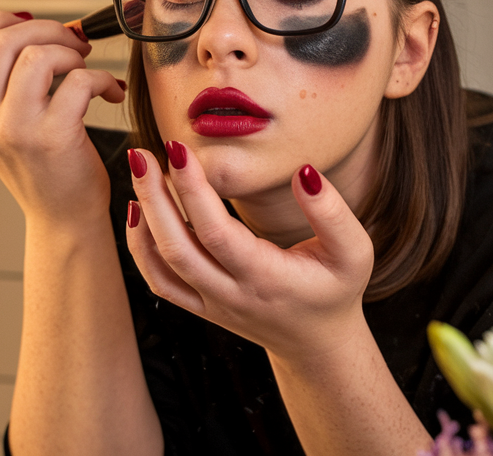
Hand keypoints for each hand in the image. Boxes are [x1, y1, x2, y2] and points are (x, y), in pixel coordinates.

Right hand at [0, 12, 124, 224]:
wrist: (62, 218)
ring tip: (84, 68)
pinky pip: (78, 80)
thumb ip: (2, 81)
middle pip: (3, 40)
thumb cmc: (42, 165)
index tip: (28, 25)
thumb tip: (27, 25)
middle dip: (47, 29)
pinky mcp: (53, 137)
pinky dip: (102, 78)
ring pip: (37, 55)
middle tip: (71, 44)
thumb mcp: (3, 124)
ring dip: (70, 52)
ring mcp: (15, 128)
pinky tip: (109, 91)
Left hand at [124, 142, 373, 359]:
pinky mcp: (199, 306)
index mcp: (266, 279)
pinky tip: (139, 210)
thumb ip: (332, 214)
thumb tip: (304, 172)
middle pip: (178, 248)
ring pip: (162, 265)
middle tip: (142, 153)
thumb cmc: (336, 290)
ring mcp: (211, 304)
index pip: (217, 233)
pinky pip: (159, 281)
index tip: (178, 149)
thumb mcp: (354, 253)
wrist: (317, 344)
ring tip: (139, 170)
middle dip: (154, 197)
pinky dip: (142, 247)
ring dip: (144, 217)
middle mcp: (231, 294)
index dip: (193, 190)